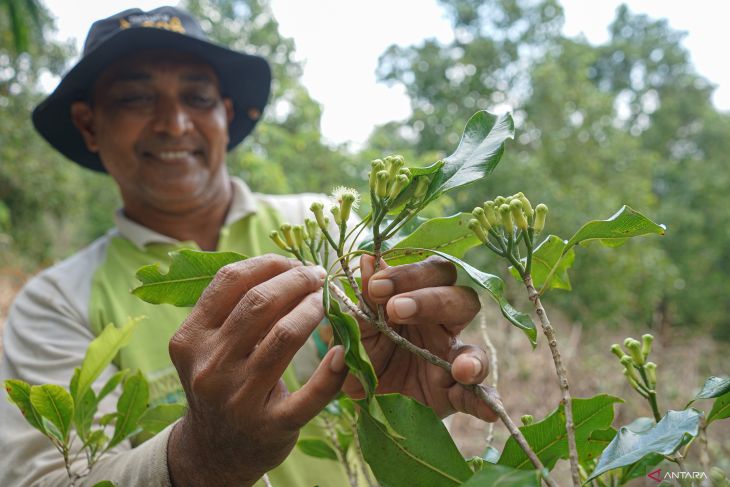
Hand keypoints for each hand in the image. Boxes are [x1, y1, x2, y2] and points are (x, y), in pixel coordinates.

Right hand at [167, 255, 347, 486]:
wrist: (215, 450)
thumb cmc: (221, 382)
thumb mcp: (209, 346)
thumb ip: (233, 308)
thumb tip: (285, 265)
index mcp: (190, 339)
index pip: (230, 281)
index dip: (269, 263)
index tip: (294, 262)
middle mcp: (210, 367)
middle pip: (259, 303)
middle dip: (297, 280)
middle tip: (318, 275)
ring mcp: (239, 398)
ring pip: (284, 335)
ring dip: (314, 308)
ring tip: (328, 299)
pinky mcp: (271, 426)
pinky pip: (310, 394)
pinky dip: (332, 371)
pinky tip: (343, 351)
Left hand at [344, 254, 496, 421]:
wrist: (362, 400)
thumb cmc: (363, 354)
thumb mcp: (356, 329)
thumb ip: (362, 302)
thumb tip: (365, 259)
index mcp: (419, 301)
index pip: (430, 273)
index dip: (408, 274)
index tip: (376, 285)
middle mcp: (442, 326)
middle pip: (460, 298)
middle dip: (432, 300)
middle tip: (396, 310)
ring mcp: (452, 361)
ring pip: (475, 347)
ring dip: (468, 354)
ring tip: (457, 367)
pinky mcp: (456, 396)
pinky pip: (479, 396)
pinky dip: (487, 401)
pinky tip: (490, 409)